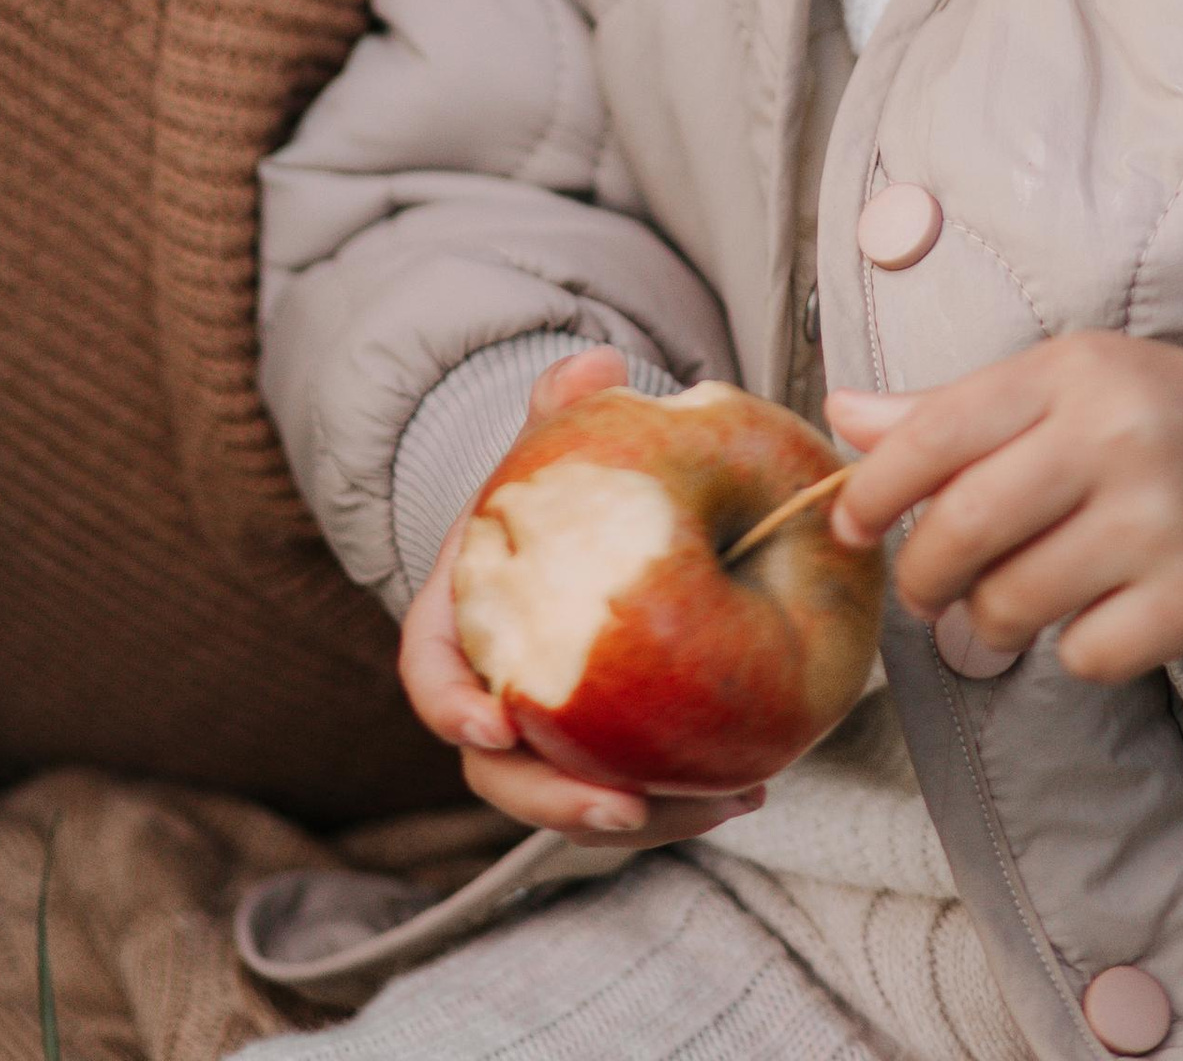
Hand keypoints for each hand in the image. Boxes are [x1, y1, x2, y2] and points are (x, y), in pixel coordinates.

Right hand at [396, 347, 769, 846]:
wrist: (581, 542)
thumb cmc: (557, 496)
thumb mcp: (555, 445)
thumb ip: (566, 405)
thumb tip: (596, 364)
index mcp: (460, 625)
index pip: (431, 677)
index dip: (453, 707)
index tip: (498, 726)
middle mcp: (494, 696)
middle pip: (503, 773)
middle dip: (559, 799)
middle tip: (627, 805)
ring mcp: (550, 737)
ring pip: (573, 802)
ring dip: (644, 819)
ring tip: (724, 799)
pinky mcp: (604, 757)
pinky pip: (633, 794)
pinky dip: (686, 800)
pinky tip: (751, 786)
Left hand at [826, 338, 1182, 682]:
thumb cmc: (1178, 419)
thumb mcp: (1074, 384)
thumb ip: (957, 408)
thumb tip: (844, 415)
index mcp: (1074, 370)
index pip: (936, 432)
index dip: (875, 489)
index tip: (851, 525)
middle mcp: (1115, 435)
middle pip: (962, 528)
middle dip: (924, 576)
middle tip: (928, 588)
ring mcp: (1160, 520)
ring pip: (1012, 603)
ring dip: (994, 619)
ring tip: (1018, 598)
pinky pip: (1085, 654)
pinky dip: (1078, 649)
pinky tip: (1105, 613)